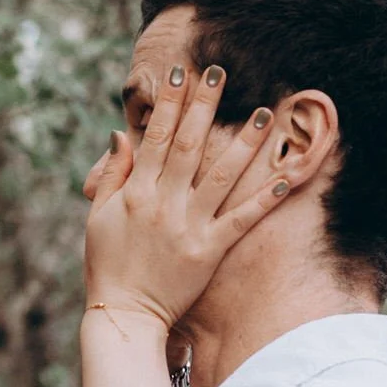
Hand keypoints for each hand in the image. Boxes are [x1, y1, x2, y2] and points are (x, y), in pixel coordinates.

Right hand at [82, 65, 286, 329]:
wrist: (123, 314)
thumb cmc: (107, 264)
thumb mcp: (99, 215)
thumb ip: (113, 174)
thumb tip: (122, 134)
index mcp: (136, 192)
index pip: (155, 136)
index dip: (168, 102)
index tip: (181, 73)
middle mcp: (164, 203)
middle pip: (189, 144)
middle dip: (205, 105)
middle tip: (221, 72)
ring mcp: (190, 226)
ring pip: (221, 175)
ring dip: (244, 142)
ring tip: (265, 113)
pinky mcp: (210, 250)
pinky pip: (243, 219)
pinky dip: (266, 197)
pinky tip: (286, 174)